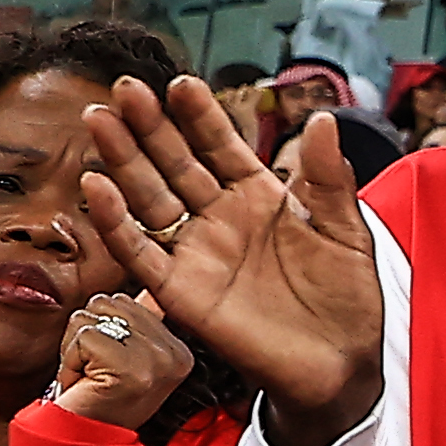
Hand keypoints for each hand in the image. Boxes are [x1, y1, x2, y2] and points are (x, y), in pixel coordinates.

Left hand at [49, 291, 194, 430]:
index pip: (126, 300)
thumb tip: (146, 292)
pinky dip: (69, 360)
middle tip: (96, 370)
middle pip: (107, 302)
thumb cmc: (96, 402)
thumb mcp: (125, 359)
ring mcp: (155, 361)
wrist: (81, 442)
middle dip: (88, 334)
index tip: (109, 365)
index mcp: (179, 351)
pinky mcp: (127, 367)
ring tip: (89, 376)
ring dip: (76, 347)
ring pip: (90, 315)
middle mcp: (174, 354)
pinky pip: (81, 336)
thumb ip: (137, 324)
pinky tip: (83, 383)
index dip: (103, 329)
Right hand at [79, 79, 386, 445]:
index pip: (222, 147)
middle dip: (150, 126)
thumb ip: (328, 179)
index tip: (182, 83)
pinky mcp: (180, 291)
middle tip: (124, 88)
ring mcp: (197, 251)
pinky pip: (141, 252)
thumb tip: (323, 119)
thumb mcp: (346, 231)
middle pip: (176, 163)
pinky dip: (117, 222)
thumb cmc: (347, 296)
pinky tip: (99, 185)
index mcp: (259, 197)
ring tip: (100, 118)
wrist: (342, 362)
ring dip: (123, 159)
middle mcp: (220, 218)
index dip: (202, 116)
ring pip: (150, 197)